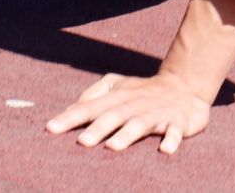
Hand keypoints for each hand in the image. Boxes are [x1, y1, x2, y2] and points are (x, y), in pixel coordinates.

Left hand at [44, 71, 211, 153]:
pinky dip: (171, 140)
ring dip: (127, 135)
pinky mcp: (178, 122)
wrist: (184, 87)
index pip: (89, 106)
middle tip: (81, 142)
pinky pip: (175, 131)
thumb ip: (94, 95)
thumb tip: (73, 108)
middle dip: (97, 128)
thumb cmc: (142, 91)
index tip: (50, 128)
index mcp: (117, 96)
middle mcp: (134, 103)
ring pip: (140, 124)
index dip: (69, 117)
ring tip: (112, 146)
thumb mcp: (117, 86)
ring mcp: (156, 113)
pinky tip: (165, 150)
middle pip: (113, 116)